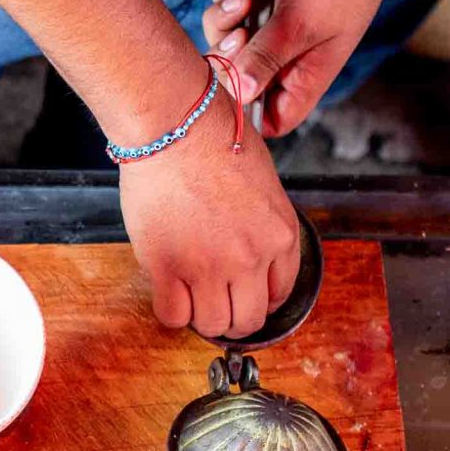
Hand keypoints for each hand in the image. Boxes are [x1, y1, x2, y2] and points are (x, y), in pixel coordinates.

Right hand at [119, 92, 300, 337]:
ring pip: (211, 325)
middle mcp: (251, 257)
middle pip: (247, 320)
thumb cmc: (214, 137)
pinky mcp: (168, 268)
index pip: (281, 293)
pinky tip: (168, 290)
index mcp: (280, 233)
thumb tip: (246, 250)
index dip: (259, 298)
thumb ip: (261, 223)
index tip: (243, 293)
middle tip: (215, 303)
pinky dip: (171, 310)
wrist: (175, 124)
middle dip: (232, 318)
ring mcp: (209, 266)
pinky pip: (173, 315)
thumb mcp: (263, 183)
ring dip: (201, 317)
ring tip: (189, 295)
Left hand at [203, 0, 386, 135]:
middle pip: (235, 82)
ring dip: (223, 24)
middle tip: (239, 40)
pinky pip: (221, 9)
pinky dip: (226, 0)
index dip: (248, 118)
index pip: (273, 119)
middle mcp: (282, 55)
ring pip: (222, 42)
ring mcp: (264, 26)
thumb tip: (240, 96)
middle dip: (227, 64)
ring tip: (244, 2)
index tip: (229, 101)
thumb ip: (269, 58)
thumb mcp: (304, 25)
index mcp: (305, 74)